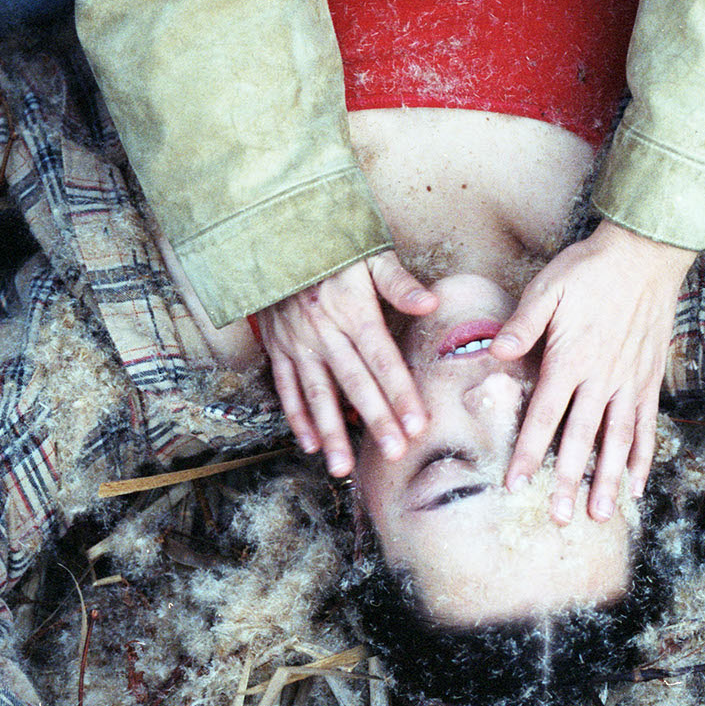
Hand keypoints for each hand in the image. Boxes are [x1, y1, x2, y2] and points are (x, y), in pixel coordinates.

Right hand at [254, 253, 439, 477]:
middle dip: (376, 420)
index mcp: (353, 310)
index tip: (418, 424)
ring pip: (318, 394)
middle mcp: (325, 331)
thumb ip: (399, 282)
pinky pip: (286, 388)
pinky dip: (297, 418)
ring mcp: (298, 343)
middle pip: (355, 383)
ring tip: (344, 467)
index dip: (401, 393)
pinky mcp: (278, 348)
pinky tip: (311, 445)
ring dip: (332, 432)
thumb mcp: (369, 254)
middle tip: (394, 453)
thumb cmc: (332, 247)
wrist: (273, 237)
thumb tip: (431, 303)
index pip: (383, 359)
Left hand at [493, 221, 695, 523]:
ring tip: (601, 515)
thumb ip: (523, 324)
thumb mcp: (548, 288)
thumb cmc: (588, 269)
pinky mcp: (649, 378)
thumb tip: (494, 353)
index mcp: (570, 358)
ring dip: (609, 480)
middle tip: (558, 519)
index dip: (529, 452)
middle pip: (582, 439)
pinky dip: (643, 457)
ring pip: (618, 440)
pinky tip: (637, 485)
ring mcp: (629, 381)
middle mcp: (602, 377)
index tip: (516, 484)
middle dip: (568, 482)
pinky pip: (647, 425)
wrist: (645, 253)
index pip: (544, 415)